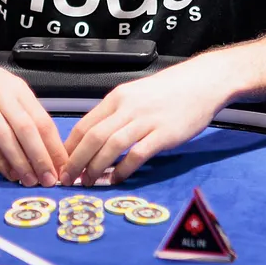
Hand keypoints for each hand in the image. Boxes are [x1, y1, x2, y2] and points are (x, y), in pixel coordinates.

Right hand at [0, 51, 67, 185]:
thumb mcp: (5, 87)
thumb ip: (23, 111)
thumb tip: (43, 143)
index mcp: (18, 90)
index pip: (43, 120)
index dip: (54, 146)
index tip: (63, 166)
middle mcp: (3, 95)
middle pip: (28, 130)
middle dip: (41, 157)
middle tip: (50, 179)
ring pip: (7, 137)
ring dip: (21, 162)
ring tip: (30, 180)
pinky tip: (7, 172)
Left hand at [62, 60, 231, 183]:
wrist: (203, 82)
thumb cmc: (170, 91)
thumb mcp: (135, 95)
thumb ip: (116, 114)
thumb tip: (95, 140)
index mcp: (116, 98)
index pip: (83, 125)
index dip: (69, 148)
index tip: (62, 164)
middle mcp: (127, 108)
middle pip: (92, 137)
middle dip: (76, 161)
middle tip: (67, 179)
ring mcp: (146, 120)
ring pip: (110, 146)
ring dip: (95, 168)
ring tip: (88, 182)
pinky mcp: (164, 133)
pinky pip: (137, 154)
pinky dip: (123, 169)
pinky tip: (117, 179)